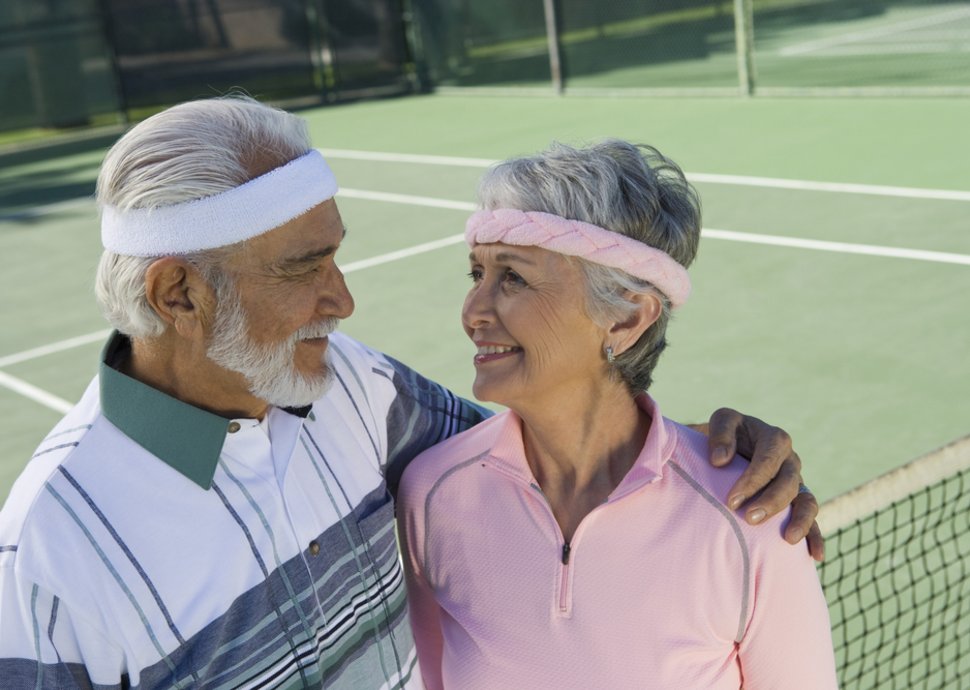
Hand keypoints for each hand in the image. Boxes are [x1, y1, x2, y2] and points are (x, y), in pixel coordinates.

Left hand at [703, 408, 824, 561]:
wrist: (729, 448)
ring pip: (807, 501)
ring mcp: (796, 482)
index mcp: (774, 439)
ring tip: (788, 539)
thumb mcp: (721, 423)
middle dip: (771, 502)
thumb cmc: (723, 436)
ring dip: (801, 520)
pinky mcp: (796, 501)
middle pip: (789, 482)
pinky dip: (816, 536)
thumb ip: (721, 435)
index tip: (732, 501)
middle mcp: (789, 460)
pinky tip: (816, 555)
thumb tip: (720, 460)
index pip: (768, 459)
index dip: (753, 480)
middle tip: (749, 519)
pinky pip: (811, 519)